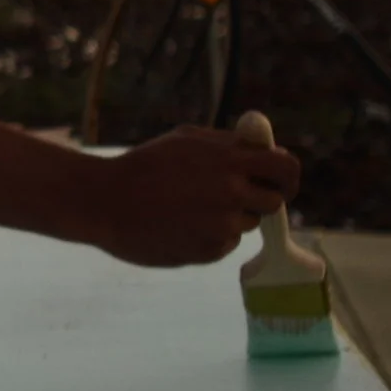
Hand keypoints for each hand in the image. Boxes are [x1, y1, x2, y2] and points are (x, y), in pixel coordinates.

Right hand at [66, 126, 299, 267]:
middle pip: (273, 201)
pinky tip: (179, 226)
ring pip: (247, 223)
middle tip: (232, 196)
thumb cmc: (142, 166)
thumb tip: (262, 146)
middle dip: (258, 198)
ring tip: (189, 209)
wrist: (103, 201)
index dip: (288, 176)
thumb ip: (228, 143)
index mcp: (229, 160)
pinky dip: (210, 236)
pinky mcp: (209, 251)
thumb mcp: (185, 140)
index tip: (280, 181)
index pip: (286, 168)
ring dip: (230, 217)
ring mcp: (221, 225)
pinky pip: (225, 243)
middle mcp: (231, 193)